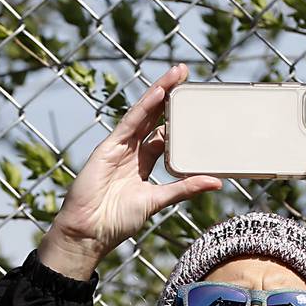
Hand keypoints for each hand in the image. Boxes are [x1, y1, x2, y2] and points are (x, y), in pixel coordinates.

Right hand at [39, 64, 222, 279]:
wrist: (89, 232)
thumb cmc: (118, 220)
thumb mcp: (158, 201)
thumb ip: (184, 188)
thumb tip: (216, 182)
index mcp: (142, 163)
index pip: (163, 134)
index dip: (177, 118)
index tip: (195, 103)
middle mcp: (131, 151)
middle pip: (153, 116)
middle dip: (170, 95)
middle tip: (187, 75)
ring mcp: (119, 147)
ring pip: (143, 113)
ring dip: (160, 92)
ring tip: (177, 74)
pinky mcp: (108, 147)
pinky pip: (130, 123)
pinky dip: (144, 107)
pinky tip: (158, 92)